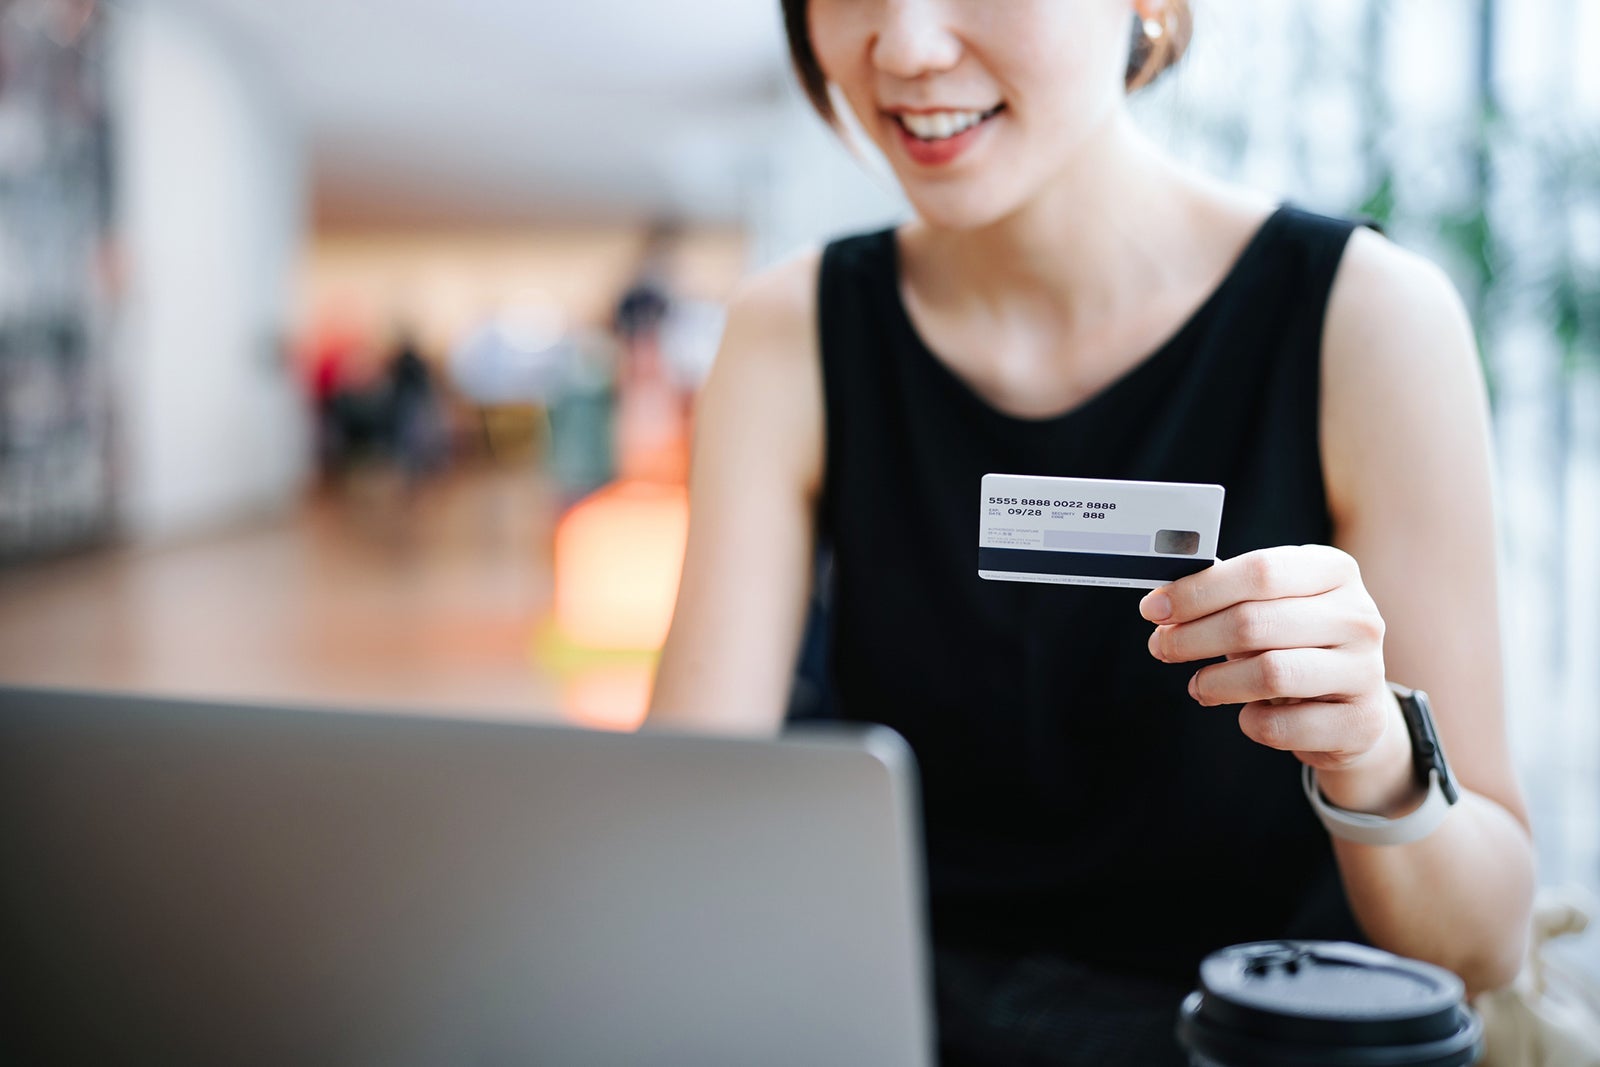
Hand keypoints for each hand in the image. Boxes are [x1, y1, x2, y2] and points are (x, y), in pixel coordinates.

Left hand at [1140, 545, 1418, 813]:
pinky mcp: (1360, 722)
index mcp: (1335, 571)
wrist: (1353, 705)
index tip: (1154, 609)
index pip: (1260, 572)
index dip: (1198, 591)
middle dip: (1192, 637)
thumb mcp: (1271, 606)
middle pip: (1254, 622)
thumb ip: (1226, 597)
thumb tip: (1162, 605)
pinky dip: (1251, 721)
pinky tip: (1248, 713)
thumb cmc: (1296, 643)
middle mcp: (1359, 617)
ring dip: (1216, 682)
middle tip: (1161, 647)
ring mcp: (1366, 671)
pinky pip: (1282, 725)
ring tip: (1198, 685)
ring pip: (1269, 673)